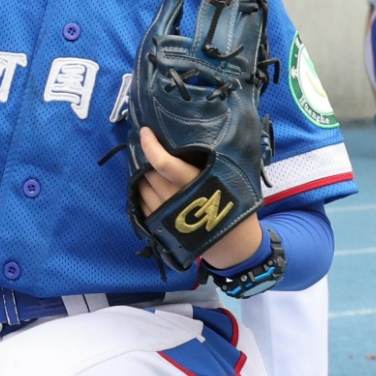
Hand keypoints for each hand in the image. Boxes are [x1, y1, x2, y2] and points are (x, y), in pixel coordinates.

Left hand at [134, 126, 265, 268]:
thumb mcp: (228, 179)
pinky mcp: (158, 227)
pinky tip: (150, 185)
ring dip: (142, 175)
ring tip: (150, 166)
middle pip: (149, 173)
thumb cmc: (233, 205)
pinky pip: (141, 204)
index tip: (144, 131)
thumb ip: (209, 161)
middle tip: (149, 147)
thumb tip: (191, 135)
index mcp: (195, 185)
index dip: (150, 146)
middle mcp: (175, 200)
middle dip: (146, 159)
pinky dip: (142, 192)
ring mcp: (164, 215)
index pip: (164, 164)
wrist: (234, 244)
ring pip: (142, 188)